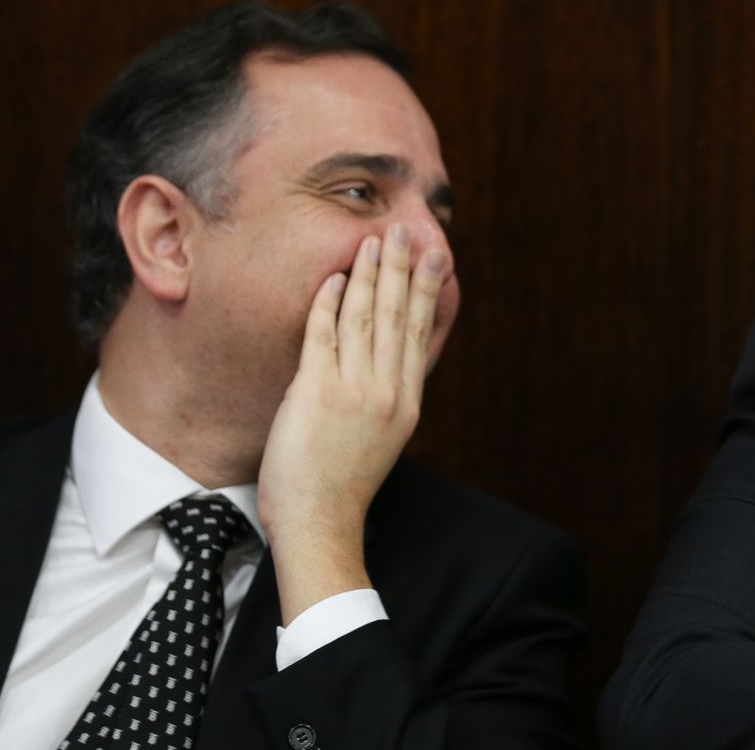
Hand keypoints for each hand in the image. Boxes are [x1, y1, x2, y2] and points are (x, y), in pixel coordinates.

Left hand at [257, 223, 445, 622]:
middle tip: (408, 232)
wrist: (321, 523)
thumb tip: (385, 367)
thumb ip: (385, 400)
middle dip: (404, 269)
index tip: (436, 259)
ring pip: (366, 317)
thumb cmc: (341, 487)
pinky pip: (324, 334)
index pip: (420, 335)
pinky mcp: (317, 392)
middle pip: (399, 317)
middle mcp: (387, 391)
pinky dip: (330, 303)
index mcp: (405, 403)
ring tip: (375, 242)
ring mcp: (354, 390)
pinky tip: (335, 278)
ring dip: (371, 275)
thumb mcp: (380, 440)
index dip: (427, 293)